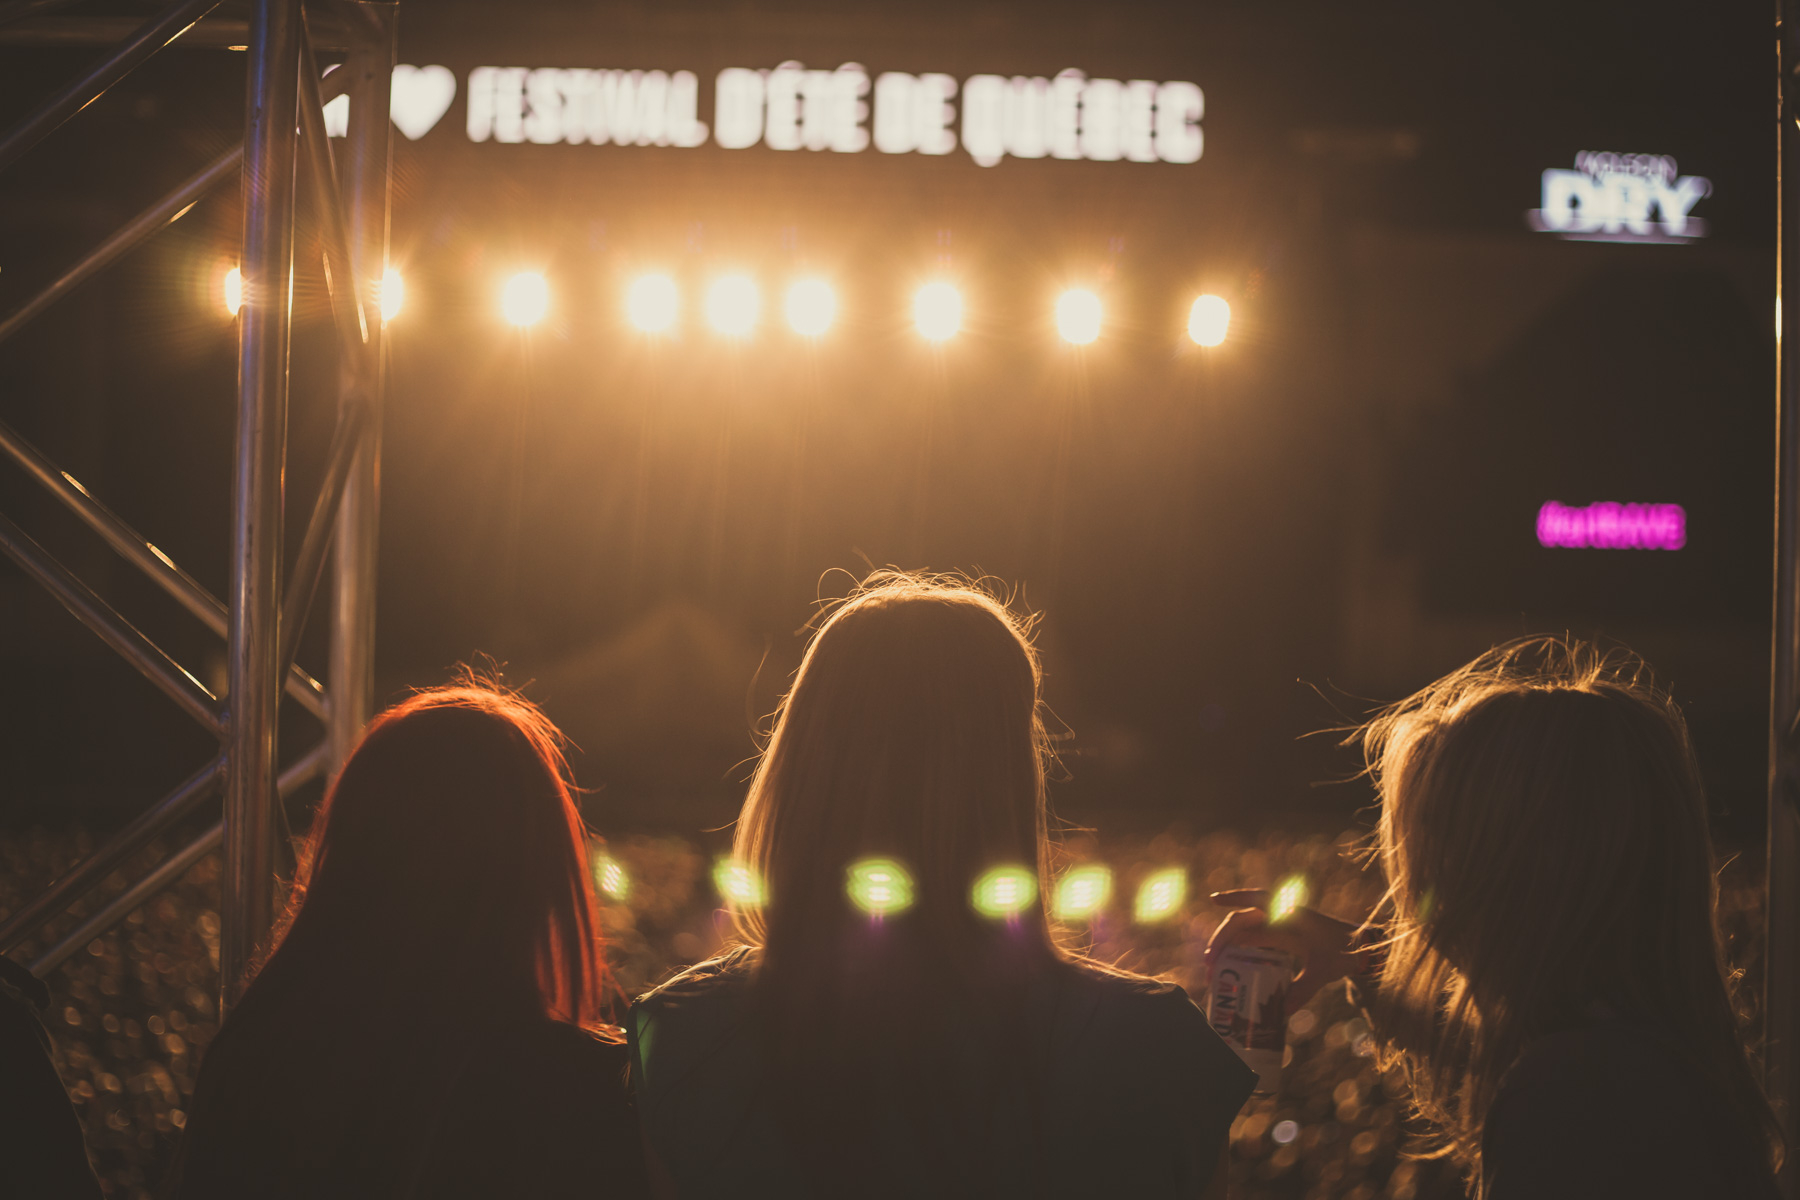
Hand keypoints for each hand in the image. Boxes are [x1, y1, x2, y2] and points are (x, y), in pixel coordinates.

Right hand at [1204, 889, 1368, 1007]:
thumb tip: (1282, 1012)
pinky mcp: (1285, 938)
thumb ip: (1303, 989)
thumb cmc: (1345, 952)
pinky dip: (1241, 951)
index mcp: (1290, 915)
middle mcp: (1282, 917)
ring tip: (1215, 969)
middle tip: (1209, 963)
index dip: (1234, 897)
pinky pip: (1257, 940)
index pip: (1256, 900)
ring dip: (1229, 946)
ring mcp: (1282, 927)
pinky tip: (1232, 965)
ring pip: (1247, 931)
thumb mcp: (1324, 971)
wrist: (1364, 948)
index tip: (1213, 898)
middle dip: (1222, 939)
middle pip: (1243, 921)